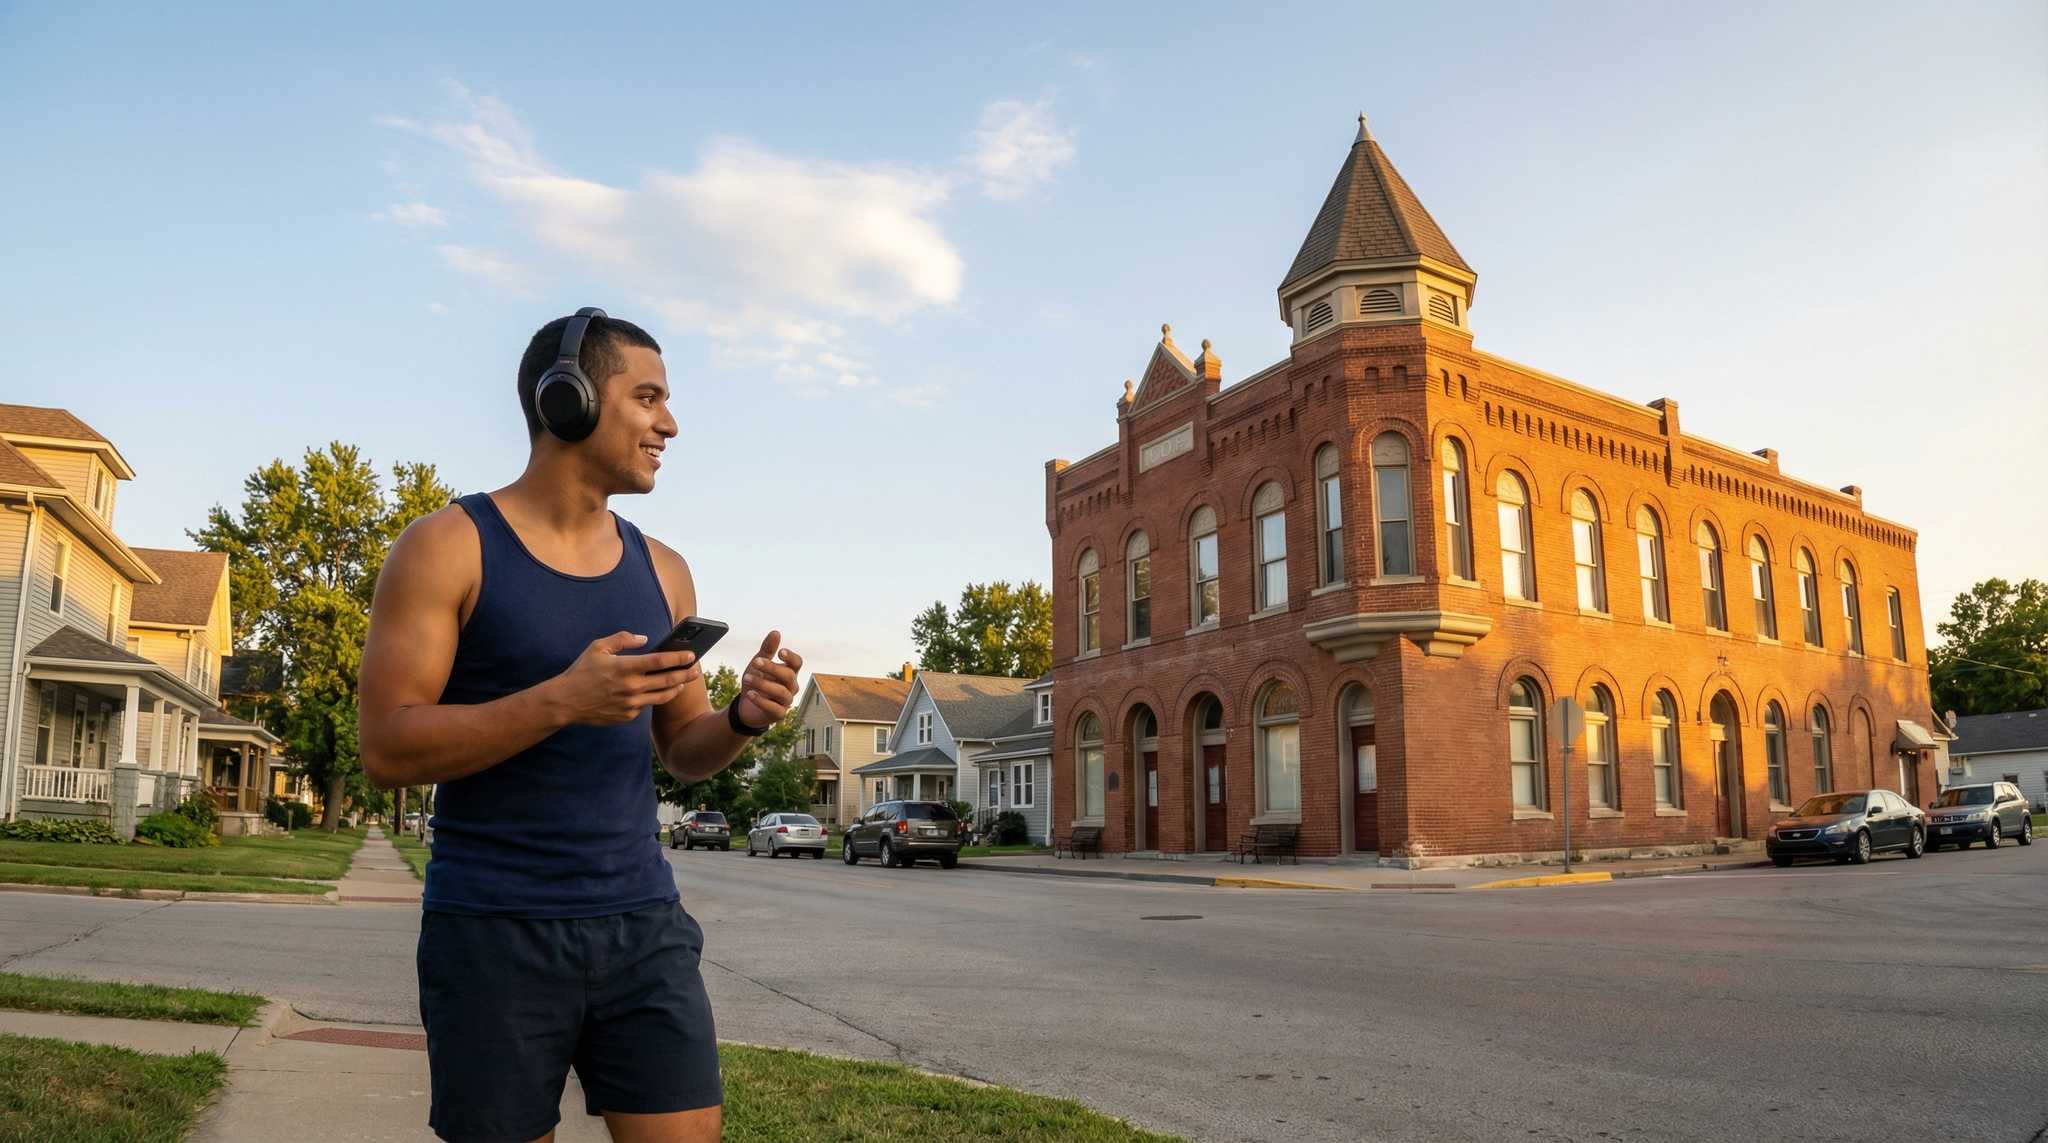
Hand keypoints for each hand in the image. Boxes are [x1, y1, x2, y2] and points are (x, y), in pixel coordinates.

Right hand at [551, 631, 699, 725]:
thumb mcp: (598, 647)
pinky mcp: (627, 716)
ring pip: (661, 697)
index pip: (660, 661)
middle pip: (668, 681)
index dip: (679, 658)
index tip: (691, 655)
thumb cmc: (582, 671)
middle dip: (685, 674)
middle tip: (697, 670)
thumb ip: (623, 639)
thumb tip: (644, 638)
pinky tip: (655, 693)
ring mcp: (630, 704)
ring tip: (682, 683)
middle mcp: (631, 687)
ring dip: (675, 689)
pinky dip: (651, 698)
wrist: (566, 701)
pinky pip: (645, 706)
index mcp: (626, 667)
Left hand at [734, 631, 801, 729]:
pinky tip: (750, 694)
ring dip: (763, 684)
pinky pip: (774, 708)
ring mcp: (786, 702)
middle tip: (755, 662)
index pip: (797, 663)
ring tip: (746, 678)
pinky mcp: (778, 715)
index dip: (791, 657)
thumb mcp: (758, 663)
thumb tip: (776, 632)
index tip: (780, 652)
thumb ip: (767, 649)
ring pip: (781, 692)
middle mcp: (791, 687)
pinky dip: (761, 700)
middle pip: (789, 676)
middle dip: (772, 668)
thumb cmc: (756, 681)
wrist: (746, 706)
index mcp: (789, 672)